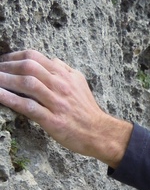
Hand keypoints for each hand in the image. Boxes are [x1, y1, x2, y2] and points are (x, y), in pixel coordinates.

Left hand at [0, 50, 132, 167]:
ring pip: (26, 83)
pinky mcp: (52, 120)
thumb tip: (50, 60)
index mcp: (65, 75)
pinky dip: (10, 99)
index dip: (14, 56)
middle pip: (28, 67)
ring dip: (4, 80)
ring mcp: (56, 102)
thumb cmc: (87, 110)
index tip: (3, 61)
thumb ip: (64, 70)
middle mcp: (60, 85)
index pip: (35, 56)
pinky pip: (28, 106)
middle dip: (6, 66)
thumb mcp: (80, 83)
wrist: (99, 132)